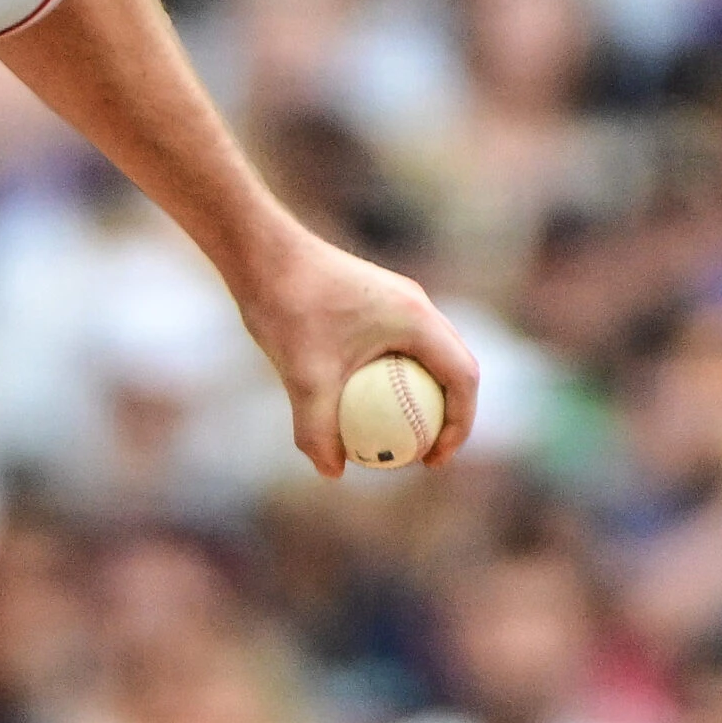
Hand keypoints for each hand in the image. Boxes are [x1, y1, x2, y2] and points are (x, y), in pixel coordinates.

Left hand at [230, 227, 479, 477]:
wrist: (257, 250)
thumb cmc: (285, 307)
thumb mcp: (301, 376)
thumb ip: (317, 427)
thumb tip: (332, 472)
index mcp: (417, 319)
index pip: (463, 379)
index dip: (460, 426)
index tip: (433, 461)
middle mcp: (416, 304)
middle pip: (453, 366)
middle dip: (448, 414)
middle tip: (422, 453)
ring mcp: (395, 298)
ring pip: (425, 354)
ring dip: (422, 393)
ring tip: (395, 433)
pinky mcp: (371, 297)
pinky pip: (396, 344)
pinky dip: (391, 375)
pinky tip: (355, 401)